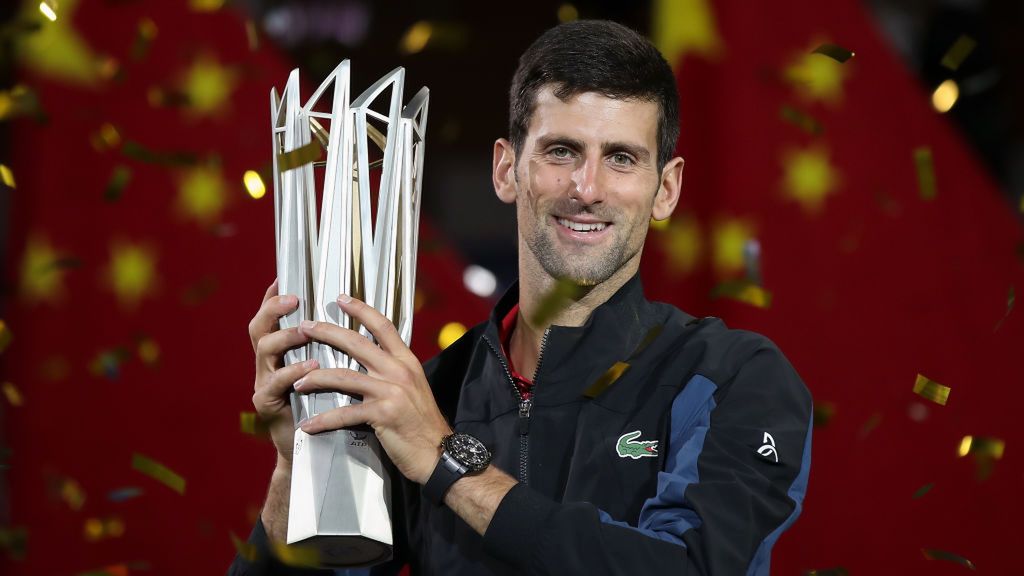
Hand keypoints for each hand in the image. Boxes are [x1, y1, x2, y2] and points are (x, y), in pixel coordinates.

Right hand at [248, 278, 318, 467]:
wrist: (318, 450)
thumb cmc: (329, 405)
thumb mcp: (331, 371)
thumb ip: (333, 347)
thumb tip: (357, 315)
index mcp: (283, 352)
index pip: (274, 318)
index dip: (274, 297)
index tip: (284, 277)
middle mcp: (269, 363)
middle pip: (260, 328)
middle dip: (273, 310)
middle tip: (294, 299)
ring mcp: (264, 382)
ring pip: (264, 351)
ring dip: (285, 338)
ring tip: (305, 330)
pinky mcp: (266, 404)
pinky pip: (275, 383)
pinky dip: (292, 372)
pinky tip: (310, 366)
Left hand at [293, 294, 451, 483]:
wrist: (440, 453)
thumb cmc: (423, 423)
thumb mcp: (414, 388)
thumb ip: (393, 372)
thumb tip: (369, 362)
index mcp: (407, 361)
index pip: (383, 326)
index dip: (361, 309)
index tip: (341, 298)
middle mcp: (399, 370)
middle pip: (356, 343)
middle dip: (326, 332)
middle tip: (304, 327)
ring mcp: (391, 391)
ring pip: (344, 376)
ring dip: (316, 378)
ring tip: (296, 381)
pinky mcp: (382, 415)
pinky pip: (345, 413)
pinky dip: (323, 419)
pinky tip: (308, 425)